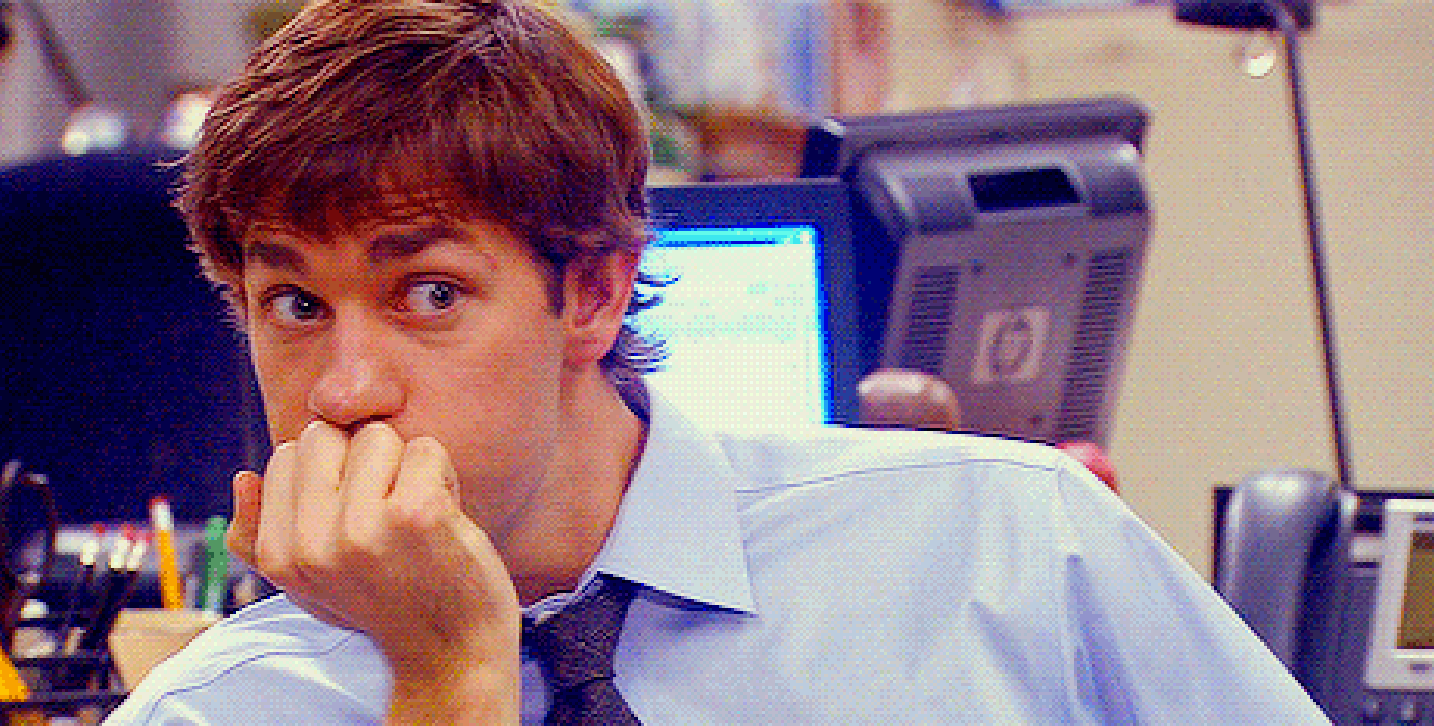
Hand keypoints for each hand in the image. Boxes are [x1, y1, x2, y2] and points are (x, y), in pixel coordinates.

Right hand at [227, 421, 519, 720]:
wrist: (451, 650)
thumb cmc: (382, 605)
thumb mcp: (308, 584)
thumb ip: (260, 536)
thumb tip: (243, 477)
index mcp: (280, 555)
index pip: (288, 455)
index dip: (332, 473)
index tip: (357, 515)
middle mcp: (312, 544)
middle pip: (325, 435)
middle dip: (361, 459)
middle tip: (387, 509)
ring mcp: (364, 528)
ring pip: (376, 437)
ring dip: (405, 467)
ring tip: (415, 515)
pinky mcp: (417, 514)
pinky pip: (425, 449)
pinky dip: (443, 475)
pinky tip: (444, 516)